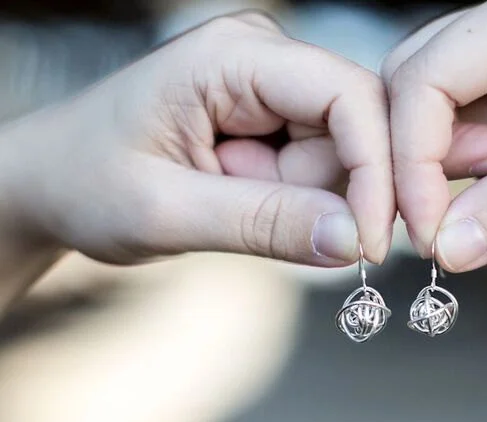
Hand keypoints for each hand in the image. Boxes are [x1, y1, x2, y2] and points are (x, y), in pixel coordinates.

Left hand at [1, 10, 392, 266]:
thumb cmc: (86, 183)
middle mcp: (263, 57)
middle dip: (324, 193)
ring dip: (301, 200)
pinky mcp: (274, 118)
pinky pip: (320, 169)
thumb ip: (263, 223)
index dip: (375, 170)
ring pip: (341, 156)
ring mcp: (271, 87)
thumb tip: (354, 241)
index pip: (346, 96)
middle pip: (353, 130)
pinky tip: (240, 199)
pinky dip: (295, 202)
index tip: (370, 244)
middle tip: (245, 215)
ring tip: (225, 202)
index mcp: (233, 55)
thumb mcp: (166, 211)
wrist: (54, 183)